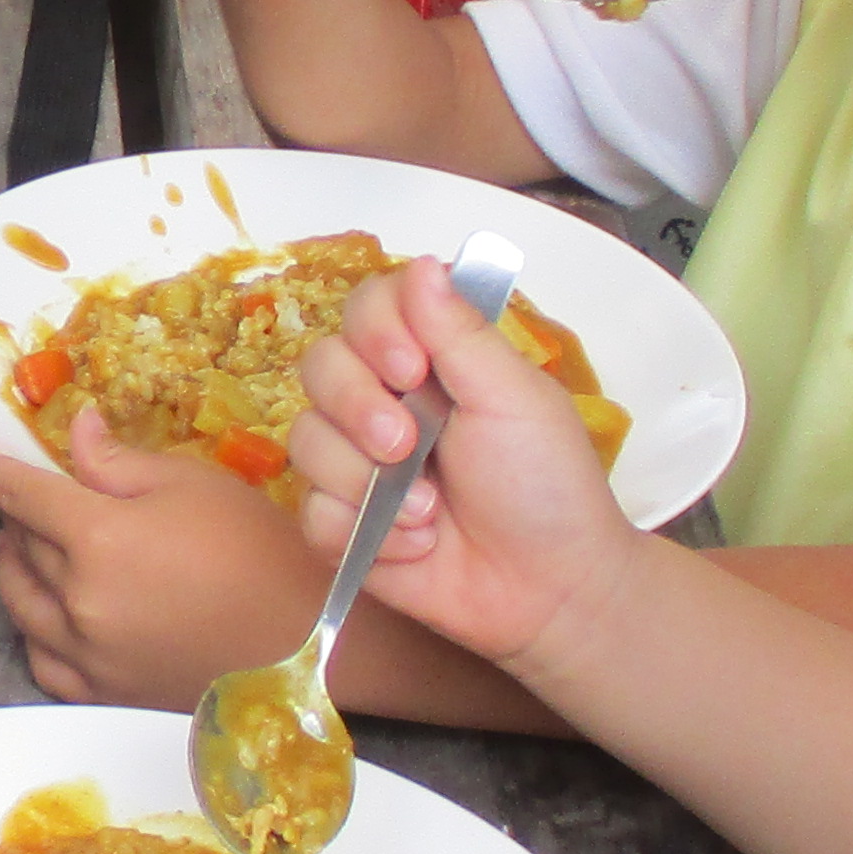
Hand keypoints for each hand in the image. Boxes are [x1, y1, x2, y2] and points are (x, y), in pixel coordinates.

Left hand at [0, 409, 319, 706]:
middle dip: (16, 515)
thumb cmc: (260, 551)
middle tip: (30, 497)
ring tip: (26, 547)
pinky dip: (34, 630)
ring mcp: (89, 655)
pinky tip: (50, 612)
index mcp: (98, 538)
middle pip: (21, 546)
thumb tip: (74, 435)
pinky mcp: (106, 693)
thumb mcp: (192, 485)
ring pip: (20, 604)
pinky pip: (43, 660)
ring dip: (13, 568)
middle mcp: (80, 601)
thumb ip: (117, 463)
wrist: (311, 644)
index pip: (18, 495)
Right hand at [289, 258, 636, 677]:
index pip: (367, 308)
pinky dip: (362, 532)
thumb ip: (460, 332)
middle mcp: (385, 401)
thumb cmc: (545, 486)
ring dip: (366, 481)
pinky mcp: (340, 525)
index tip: (411, 366)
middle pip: (319, 365)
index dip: (375, 331)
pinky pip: (310, 510)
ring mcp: (357, 463)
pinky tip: (413, 546)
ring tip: (429, 513)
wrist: (547, 591)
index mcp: (431, 361)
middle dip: (358, 407)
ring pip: (305, 439)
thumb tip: (424, 262)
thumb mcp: (514, 398)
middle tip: (408, 445)